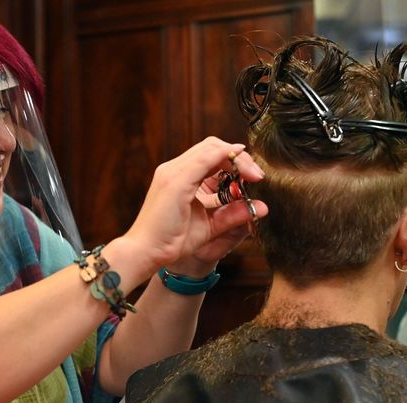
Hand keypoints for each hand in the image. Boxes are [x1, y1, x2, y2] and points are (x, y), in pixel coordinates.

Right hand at [123, 137, 267, 273]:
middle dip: (239, 156)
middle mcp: (174, 169)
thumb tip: (261, 207)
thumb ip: (232, 215)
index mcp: (179, 177)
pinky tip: (242, 172)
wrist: (145, 252)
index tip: (253, 177)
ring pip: (211, 147)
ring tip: (254, 176)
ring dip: (237, 158)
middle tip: (257, 175)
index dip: (235, 160)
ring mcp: (173, 172)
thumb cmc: (171, 242)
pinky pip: (206, 158)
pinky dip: (227, 159)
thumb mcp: (209, 226)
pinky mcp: (175, 181)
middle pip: (213, 146)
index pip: (211, 155)